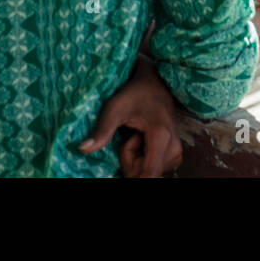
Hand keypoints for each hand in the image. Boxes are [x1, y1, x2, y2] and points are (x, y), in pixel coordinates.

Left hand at [77, 57, 182, 176]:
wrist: (155, 82)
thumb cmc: (134, 92)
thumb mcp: (115, 107)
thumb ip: (102, 130)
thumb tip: (83, 149)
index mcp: (161, 136)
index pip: (150, 174)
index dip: (134, 178)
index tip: (122, 173)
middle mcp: (174, 147)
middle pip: (144, 172)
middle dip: (129, 159)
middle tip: (129, 135)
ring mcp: (176, 151)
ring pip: (148, 170)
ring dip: (136, 157)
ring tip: (136, 133)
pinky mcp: (175, 153)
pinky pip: (153, 167)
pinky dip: (143, 157)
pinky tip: (143, 138)